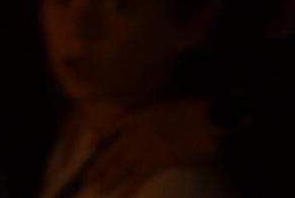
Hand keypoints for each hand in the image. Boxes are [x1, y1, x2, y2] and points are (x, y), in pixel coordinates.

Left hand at [86, 98, 215, 195]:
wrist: (208, 119)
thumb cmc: (196, 111)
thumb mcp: (169, 105)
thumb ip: (154, 114)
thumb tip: (153, 122)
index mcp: (139, 115)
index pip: (113, 125)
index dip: (101, 135)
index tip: (91, 144)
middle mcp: (136, 131)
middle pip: (112, 150)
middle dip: (98, 165)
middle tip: (85, 177)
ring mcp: (145, 146)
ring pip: (120, 165)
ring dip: (107, 178)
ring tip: (96, 188)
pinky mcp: (157, 161)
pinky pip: (138, 176)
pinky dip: (129, 188)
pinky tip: (120, 195)